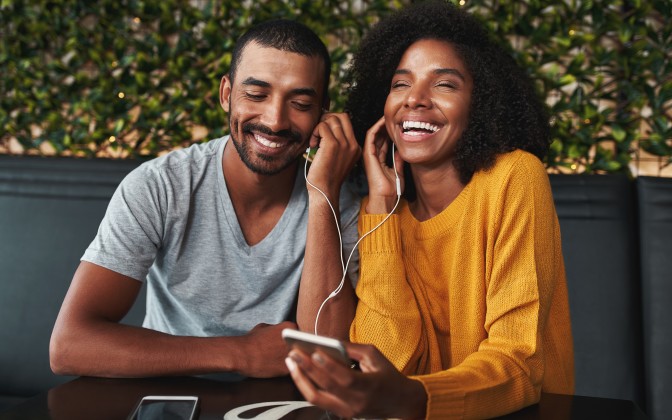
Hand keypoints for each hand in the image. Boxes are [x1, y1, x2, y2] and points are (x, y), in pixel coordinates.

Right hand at [237, 321, 296, 377]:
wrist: (242, 354)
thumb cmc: (251, 340)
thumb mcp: (265, 327)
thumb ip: (276, 329)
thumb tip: (280, 334)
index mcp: (291, 327)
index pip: (301, 334)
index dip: (298, 340)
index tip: (294, 344)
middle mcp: (295, 340)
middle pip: (304, 346)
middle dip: (301, 350)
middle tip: (294, 354)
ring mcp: (292, 355)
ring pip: (301, 359)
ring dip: (297, 361)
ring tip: (289, 362)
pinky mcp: (288, 369)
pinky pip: (294, 370)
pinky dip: (291, 370)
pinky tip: (283, 369)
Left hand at [286, 342, 426, 418]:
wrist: (399, 403)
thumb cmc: (387, 375)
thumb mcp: (375, 356)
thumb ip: (352, 349)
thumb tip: (329, 342)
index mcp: (369, 386)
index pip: (345, 378)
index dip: (328, 366)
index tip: (314, 351)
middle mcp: (357, 402)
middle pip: (327, 387)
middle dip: (307, 368)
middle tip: (293, 352)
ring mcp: (348, 411)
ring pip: (317, 398)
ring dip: (301, 379)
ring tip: (291, 362)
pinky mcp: (341, 413)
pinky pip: (319, 401)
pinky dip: (306, 386)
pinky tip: (299, 372)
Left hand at [307, 113, 360, 199]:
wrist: (324, 191)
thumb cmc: (326, 177)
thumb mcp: (337, 160)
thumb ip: (337, 145)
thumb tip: (326, 126)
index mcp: (355, 148)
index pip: (347, 122)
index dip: (332, 122)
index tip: (322, 132)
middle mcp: (353, 144)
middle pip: (342, 116)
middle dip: (327, 119)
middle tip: (318, 131)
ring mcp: (344, 144)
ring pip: (331, 120)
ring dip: (319, 127)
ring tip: (315, 141)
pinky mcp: (332, 145)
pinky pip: (322, 126)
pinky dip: (314, 132)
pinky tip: (312, 145)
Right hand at [362, 117, 404, 213]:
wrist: (385, 197)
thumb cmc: (391, 189)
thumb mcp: (398, 171)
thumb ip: (399, 160)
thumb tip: (401, 150)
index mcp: (379, 161)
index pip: (383, 144)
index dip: (389, 134)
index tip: (397, 126)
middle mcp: (373, 157)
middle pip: (378, 138)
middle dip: (385, 127)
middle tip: (393, 117)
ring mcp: (369, 155)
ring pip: (374, 135)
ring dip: (380, 125)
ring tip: (388, 116)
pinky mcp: (368, 154)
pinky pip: (370, 137)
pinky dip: (376, 128)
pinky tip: (383, 121)